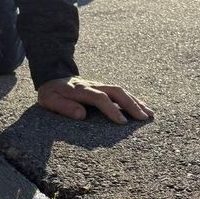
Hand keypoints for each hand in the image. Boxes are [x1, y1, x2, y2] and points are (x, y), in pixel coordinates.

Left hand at [37, 76, 153, 123]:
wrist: (53, 75)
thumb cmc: (51, 92)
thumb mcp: (49, 100)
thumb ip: (63, 106)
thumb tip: (82, 115)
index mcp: (80, 89)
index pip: (100, 98)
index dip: (111, 109)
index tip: (122, 122)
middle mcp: (93, 85)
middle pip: (116, 91)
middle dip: (131, 104)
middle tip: (143, 118)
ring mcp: (100, 85)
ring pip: (121, 91)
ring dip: (136, 102)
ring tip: (150, 115)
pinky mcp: (104, 88)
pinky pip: (121, 93)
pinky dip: (134, 100)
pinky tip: (144, 108)